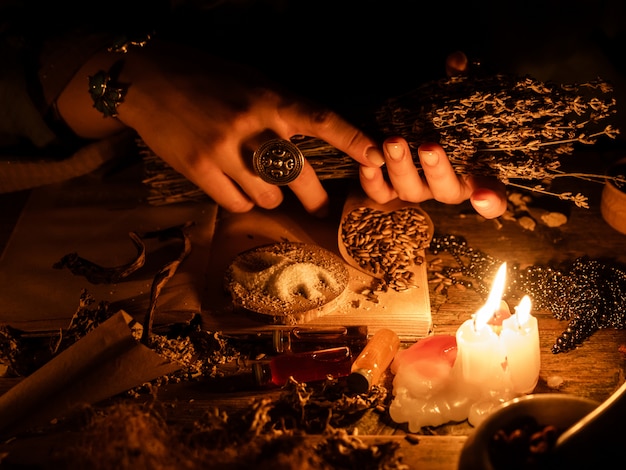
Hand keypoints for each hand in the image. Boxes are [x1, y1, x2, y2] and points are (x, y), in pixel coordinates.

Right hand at [56, 40, 383, 215]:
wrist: (146, 80)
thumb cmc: (206, 77)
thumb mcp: (251, 80)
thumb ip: (281, 107)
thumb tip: (315, 134)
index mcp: (268, 98)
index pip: (318, 119)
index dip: (350, 139)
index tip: (374, 156)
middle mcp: (249, 125)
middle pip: (296, 176)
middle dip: (314, 198)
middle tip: (320, 207)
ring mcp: (222, 150)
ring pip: (266, 196)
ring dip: (270, 197)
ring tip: (262, 185)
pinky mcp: (198, 169)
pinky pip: (235, 203)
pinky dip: (242, 201)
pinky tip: (237, 189)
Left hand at [357, 51, 507, 218]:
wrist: (411, 123)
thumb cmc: (447, 114)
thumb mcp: (458, 95)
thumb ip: (461, 81)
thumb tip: (456, 60)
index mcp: (476, 172)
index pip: (494, 196)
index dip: (491, 201)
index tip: (482, 196)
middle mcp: (448, 187)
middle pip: (447, 192)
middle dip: (437, 171)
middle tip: (429, 147)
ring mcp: (419, 190)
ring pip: (411, 192)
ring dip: (401, 169)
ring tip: (393, 142)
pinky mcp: (390, 189)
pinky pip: (381, 194)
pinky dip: (373, 182)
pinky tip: (368, 163)